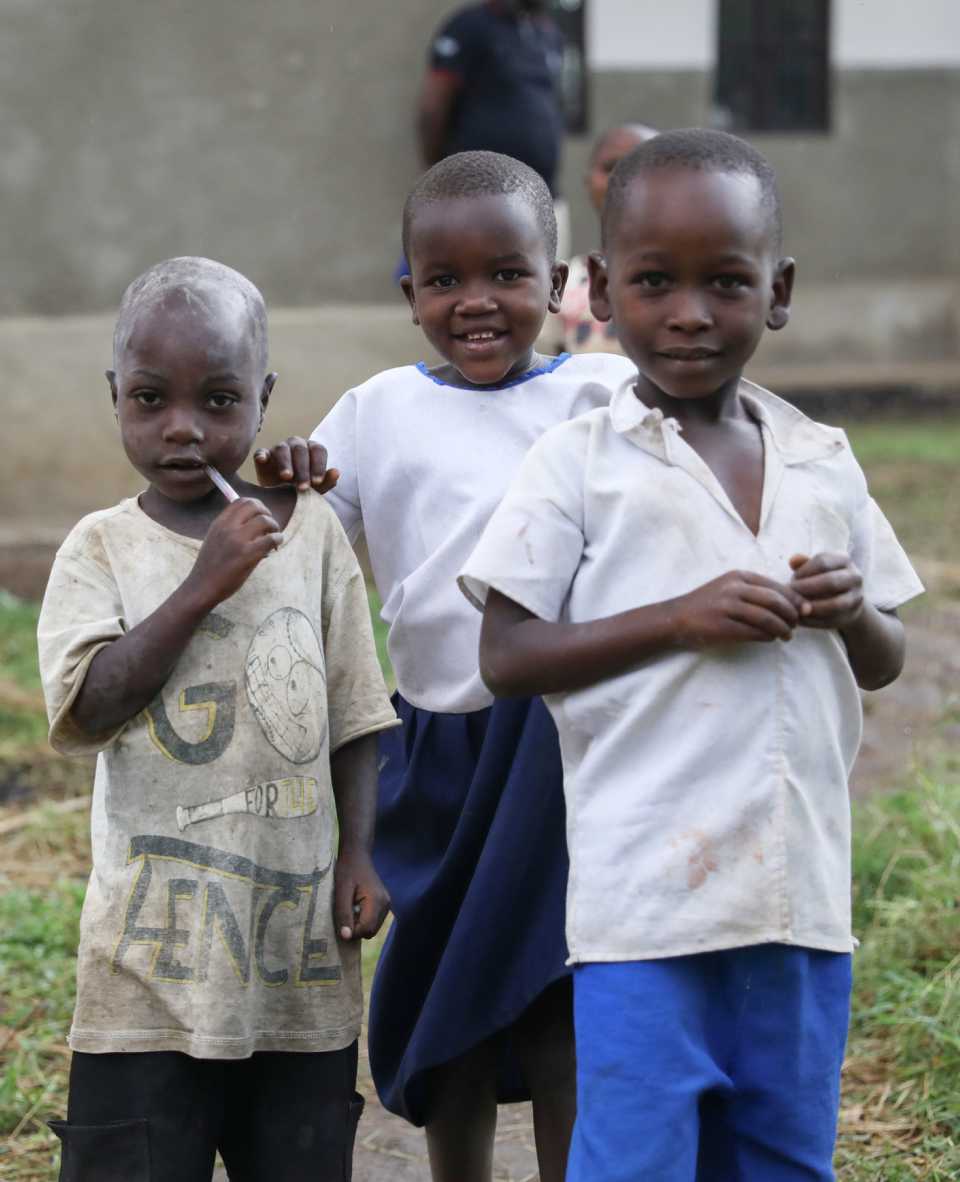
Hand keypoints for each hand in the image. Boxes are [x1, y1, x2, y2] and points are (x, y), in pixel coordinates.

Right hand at [186, 497, 283, 607]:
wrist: (202, 587)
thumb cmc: (211, 566)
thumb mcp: (215, 540)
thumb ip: (231, 528)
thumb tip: (257, 522)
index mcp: (219, 523)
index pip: (240, 501)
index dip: (256, 505)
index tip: (261, 515)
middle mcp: (228, 527)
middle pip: (254, 505)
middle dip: (267, 512)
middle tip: (271, 525)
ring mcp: (237, 540)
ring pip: (265, 520)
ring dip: (274, 526)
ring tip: (274, 536)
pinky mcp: (247, 554)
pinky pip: (271, 539)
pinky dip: (277, 539)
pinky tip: (275, 545)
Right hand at [254, 437, 339, 493]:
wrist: (280, 496)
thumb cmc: (302, 488)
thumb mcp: (316, 488)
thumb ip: (327, 481)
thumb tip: (336, 472)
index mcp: (312, 449)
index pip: (318, 450)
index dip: (318, 466)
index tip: (317, 482)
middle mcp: (297, 445)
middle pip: (301, 450)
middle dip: (303, 469)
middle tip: (303, 487)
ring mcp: (279, 448)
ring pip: (282, 449)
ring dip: (285, 463)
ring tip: (286, 477)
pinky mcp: (263, 455)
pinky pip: (261, 452)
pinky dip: (262, 455)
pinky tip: (263, 460)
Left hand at [334, 849, 390, 940]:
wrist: (357, 856)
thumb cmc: (347, 871)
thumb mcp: (341, 892)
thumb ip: (344, 914)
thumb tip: (346, 937)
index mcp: (377, 901)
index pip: (366, 930)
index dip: (351, 932)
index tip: (340, 923)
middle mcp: (385, 904)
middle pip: (370, 931)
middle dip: (355, 929)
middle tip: (344, 915)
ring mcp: (386, 904)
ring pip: (372, 928)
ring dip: (358, 924)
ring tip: (349, 908)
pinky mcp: (384, 904)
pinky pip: (373, 921)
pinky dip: (363, 919)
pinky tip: (355, 907)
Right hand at [676, 570, 805, 647]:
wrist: (676, 618)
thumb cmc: (707, 604)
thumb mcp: (729, 587)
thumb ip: (754, 591)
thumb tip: (790, 601)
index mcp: (739, 576)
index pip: (775, 586)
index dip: (794, 599)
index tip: (803, 610)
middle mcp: (734, 589)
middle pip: (775, 601)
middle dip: (791, 615)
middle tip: (797, 625)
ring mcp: (727, 607)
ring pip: (767, 618)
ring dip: (782, 629)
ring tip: (787, 635)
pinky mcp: (722, 626)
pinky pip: (754, 632)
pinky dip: (767, 637)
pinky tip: (771, 639)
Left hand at [789, 553, 863, 628]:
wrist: (844, 603)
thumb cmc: (822, 580)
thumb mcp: (813, 570)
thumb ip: (803, 564)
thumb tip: (792, 560)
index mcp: (843, 560)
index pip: (822, 561)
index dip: (804, 571)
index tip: (792, 579)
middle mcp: (854, 576)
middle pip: (831, 581)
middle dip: (807, 589)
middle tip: (791, 594)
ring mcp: (856, 596)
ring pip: (835, 604)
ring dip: (813, 607)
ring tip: (797, 608)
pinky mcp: (852, 614)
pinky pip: (834, 619)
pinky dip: (816, 620)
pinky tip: (802, 619)